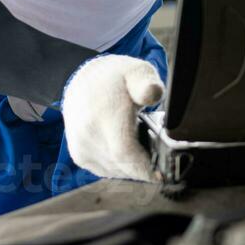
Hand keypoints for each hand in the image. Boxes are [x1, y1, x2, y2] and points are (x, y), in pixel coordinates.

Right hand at [61, 55, 163, 181]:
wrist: (84, 82)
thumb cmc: (116, 78)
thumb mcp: (137, 71)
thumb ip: (147, 83)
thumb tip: (153, 94)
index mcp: (104, 115)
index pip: (125, 152)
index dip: (146, 167)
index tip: (164, 173)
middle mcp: (89, 135)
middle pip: (124, 166)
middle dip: (146, 168)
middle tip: (163, 160)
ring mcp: (82, 148)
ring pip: (117, 171)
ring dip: (135, 168)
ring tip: (148, 152)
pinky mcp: (80, 157)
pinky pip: (108, 170)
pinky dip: (123, 167)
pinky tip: (132, 154)